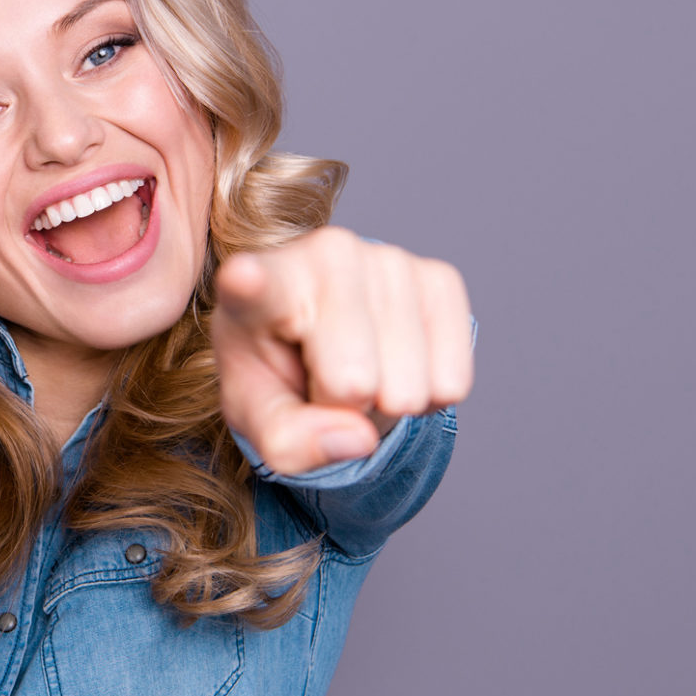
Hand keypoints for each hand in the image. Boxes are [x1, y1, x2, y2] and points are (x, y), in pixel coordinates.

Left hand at [213, 227, 473, 476]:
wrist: (324, 340)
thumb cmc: (277, 371)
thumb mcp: (257, 417)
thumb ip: (288, 440)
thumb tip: (357, 437)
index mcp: (256, 287)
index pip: (254, 286)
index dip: (251, 284)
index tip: (243, 277)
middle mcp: (323, 254)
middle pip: (354, 382)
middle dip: (345, 405)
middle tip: (324, 378)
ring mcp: (386, 258)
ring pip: (407, 387)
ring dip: (387, 402)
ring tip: (357, 367)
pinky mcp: (439, 276)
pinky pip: (452, 380)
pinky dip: (429, 395)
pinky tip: (397, 363)